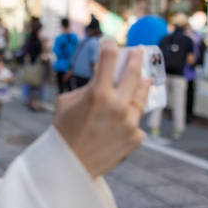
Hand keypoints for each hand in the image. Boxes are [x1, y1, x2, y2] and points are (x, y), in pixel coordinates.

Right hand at [54, 39, 150, 178]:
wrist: (70, 166)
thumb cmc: (64, 132)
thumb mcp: (66, 103)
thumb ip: (86, 88)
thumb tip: (102, 78)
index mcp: (97, 93)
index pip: (108, 58)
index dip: (109, 45)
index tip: (109, 42)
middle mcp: (117, 105)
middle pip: (133, 72)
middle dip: (135, 58)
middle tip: (138, 51)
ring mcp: (130, 122)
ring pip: (141, 96)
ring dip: (142, 84)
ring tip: (144, 79)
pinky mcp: (136, 137)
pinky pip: (136, 121)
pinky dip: (130, 118)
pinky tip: (124, 118)